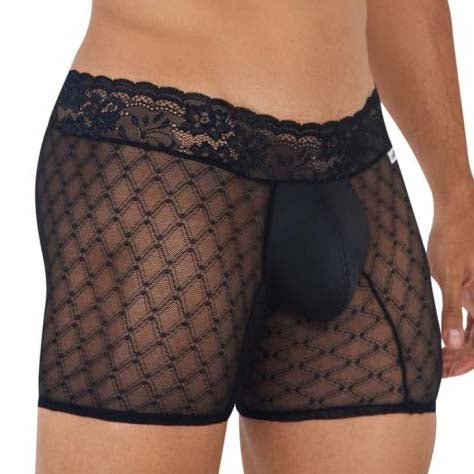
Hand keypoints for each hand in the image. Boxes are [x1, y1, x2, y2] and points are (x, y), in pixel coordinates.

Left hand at [427, 186, 473, 376]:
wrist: (460, 210)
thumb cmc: (452, 239)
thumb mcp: (447, 275)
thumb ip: (452, 310)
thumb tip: (453, 343)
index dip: (463, 362)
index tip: (442, 372)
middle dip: (460, 359)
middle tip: (438, 370)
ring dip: (460, 347)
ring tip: (440, 359)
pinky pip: (473, 316)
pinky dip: (461, 330)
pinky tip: (446, 338)